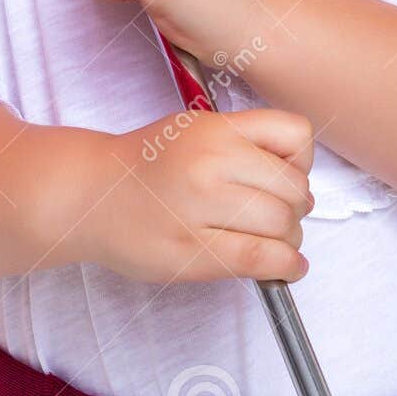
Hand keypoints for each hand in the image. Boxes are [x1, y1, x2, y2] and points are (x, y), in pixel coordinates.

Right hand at [71, 107, 314, 285]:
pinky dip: (285, 267)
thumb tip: (298, 174)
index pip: (296, 135)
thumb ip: (245, 141)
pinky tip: (287, 268)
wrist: (93, 193)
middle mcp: (211, 164)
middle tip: (284, 215)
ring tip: (279, 242)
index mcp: (217, 129)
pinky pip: (257, 260)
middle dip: (298, 207)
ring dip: (291, 240)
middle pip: (294, 189)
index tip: (291, 175)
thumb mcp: (198, 127)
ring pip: (281, 226)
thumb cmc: (148, 162)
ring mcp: (200, 210)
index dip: (303, 161)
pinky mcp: (191, 254)